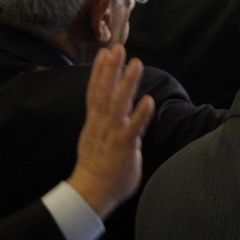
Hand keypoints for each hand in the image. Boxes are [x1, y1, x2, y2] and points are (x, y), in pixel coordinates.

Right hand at [66, 44, 155, 219]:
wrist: (90, 192)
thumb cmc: (97, 166)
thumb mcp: (95, 137)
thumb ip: (102, 120)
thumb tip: (106, 107)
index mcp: (95, 122)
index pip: (95, 91)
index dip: (99, 71)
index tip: (105, 52)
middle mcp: (101, 124)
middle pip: (104, 91)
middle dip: (111, 69)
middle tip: (118, 48)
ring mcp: (112, 134)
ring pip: (118, 104)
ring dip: (127, 83)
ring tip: (136, 64)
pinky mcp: (124, 147)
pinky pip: (133, 128)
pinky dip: (140, 114)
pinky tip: (149, 100)